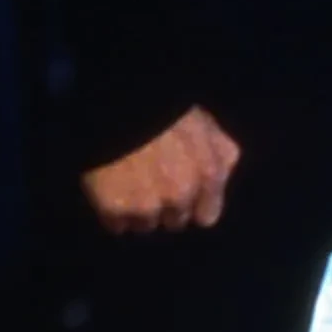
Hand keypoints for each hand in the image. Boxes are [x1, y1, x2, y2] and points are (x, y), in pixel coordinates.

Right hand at [82, 105, 241, 233]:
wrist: (120, 105)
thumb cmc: (166, 109)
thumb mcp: (206, 125)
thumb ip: (220, 156)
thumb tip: (219, 180)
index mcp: (208, 175)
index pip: (207, 216)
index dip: (194, 206)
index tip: (183, 197)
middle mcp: (182, 197)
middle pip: (175, 221)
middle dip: (166, 207)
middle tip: (151, 181)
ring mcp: (147, 206)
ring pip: (145, 226)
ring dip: (139, 212)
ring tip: (129, 182)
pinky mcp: (115, 210)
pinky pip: (116, 226)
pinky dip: (113, 214)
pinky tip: (111, 189)